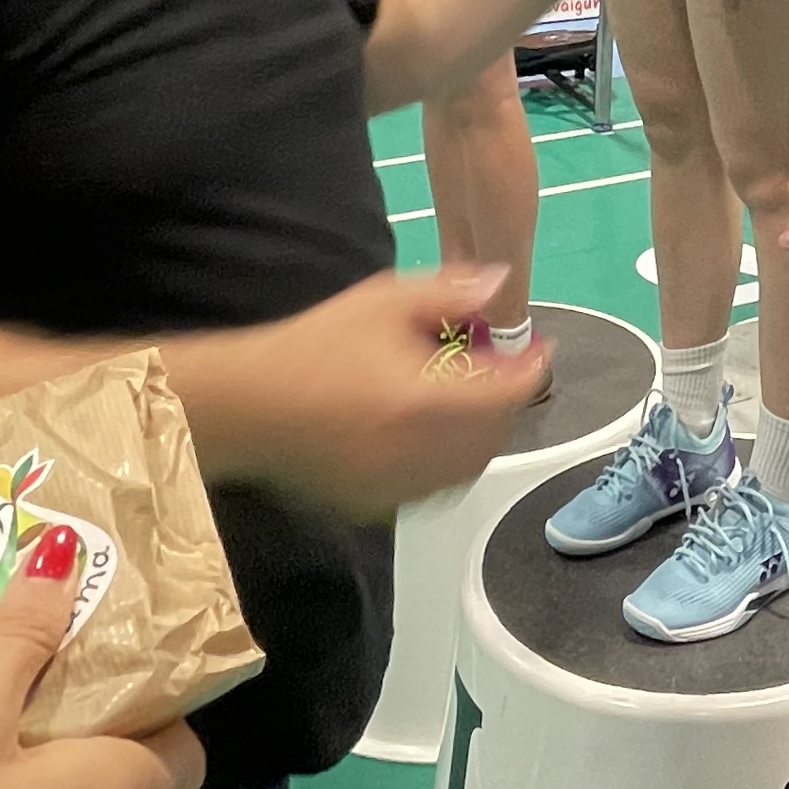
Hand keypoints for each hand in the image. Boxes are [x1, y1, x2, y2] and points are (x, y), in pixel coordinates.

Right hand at [165, 265, 542, 518]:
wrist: (246, 405)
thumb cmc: (310, 347)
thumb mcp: (381, 302)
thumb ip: (447, 293)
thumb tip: (499, 282)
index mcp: (421, 401)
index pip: (505, 393)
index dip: (532, 369)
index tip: (542, 349)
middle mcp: (416, 453)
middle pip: (494, 434)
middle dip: (510, 401)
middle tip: (506, 370)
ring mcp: (397, 486)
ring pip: (470, 467)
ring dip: (486, 434)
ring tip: (476, 400)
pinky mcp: (377, 505)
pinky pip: (436, 489)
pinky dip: (453, 462)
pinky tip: (440, 436)